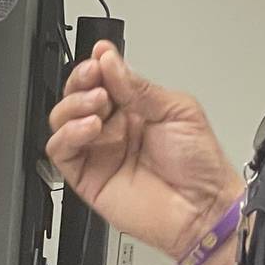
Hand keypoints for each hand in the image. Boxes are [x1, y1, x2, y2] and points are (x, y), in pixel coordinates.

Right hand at [46, 41, 243, 259]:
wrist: (203, 208)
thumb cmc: (200, 165)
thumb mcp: (178, 111)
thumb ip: (140, 88)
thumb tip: (110, 61)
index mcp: (136, 107)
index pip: (103, 79)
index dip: (97, 65)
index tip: (100, 56)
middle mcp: (114, 127)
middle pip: (78, 95)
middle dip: (81, 80)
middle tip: (94, 77)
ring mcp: (99, 151)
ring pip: (62, 119)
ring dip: (74, 104)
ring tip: (97, 103)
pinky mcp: (87, 177)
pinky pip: (60, 151)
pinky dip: (68, 134)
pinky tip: (90, 127)